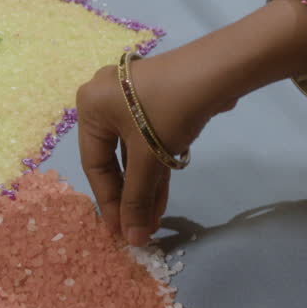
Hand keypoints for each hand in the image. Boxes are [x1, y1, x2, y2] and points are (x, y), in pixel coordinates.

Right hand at [75, 51, 221, 245]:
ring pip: (134, 155)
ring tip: (153, 223)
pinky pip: (148, 143)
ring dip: (143, 188)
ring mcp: (132, 102)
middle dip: (128, 197)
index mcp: (90, 108)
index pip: (94, 165)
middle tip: (137, 231)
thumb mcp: (149, 157)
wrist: (216, 69)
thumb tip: (132, 238)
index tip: (121, 233)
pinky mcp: (156, 104)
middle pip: (113, 160)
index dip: (108, 202)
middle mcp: (105, 102)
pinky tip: (161, 200)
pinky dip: (154, 169)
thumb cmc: (169, 109)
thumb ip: (137, 198)